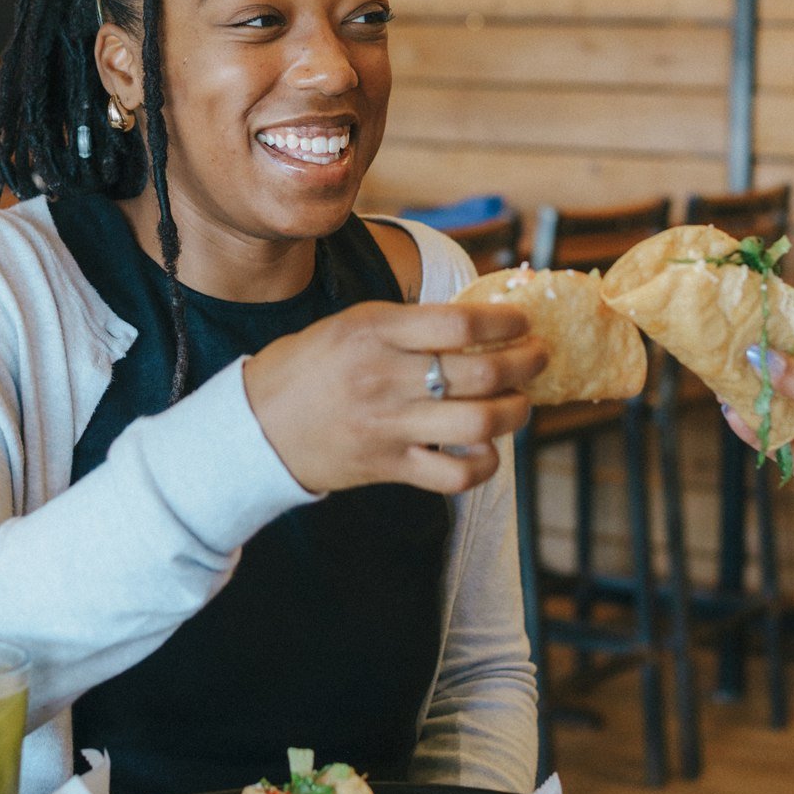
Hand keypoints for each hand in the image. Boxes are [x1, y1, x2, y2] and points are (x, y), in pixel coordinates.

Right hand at [244, 299, 546, 497]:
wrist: (255, 426)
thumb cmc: (308, 367)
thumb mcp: (351, 324)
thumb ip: (408, 323)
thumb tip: (479, 319)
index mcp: (375, 330)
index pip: (461, 323)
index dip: (506, 323)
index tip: (522, 323)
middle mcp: (386, 377)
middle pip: (483, 373)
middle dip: (527, 364)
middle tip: (539, 357)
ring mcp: (389, 426)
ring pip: (480, 423)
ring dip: (515, 412)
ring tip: (521, 402)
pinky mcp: (389, 466)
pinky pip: (456, 474)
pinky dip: (484, 464)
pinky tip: (488, 449)